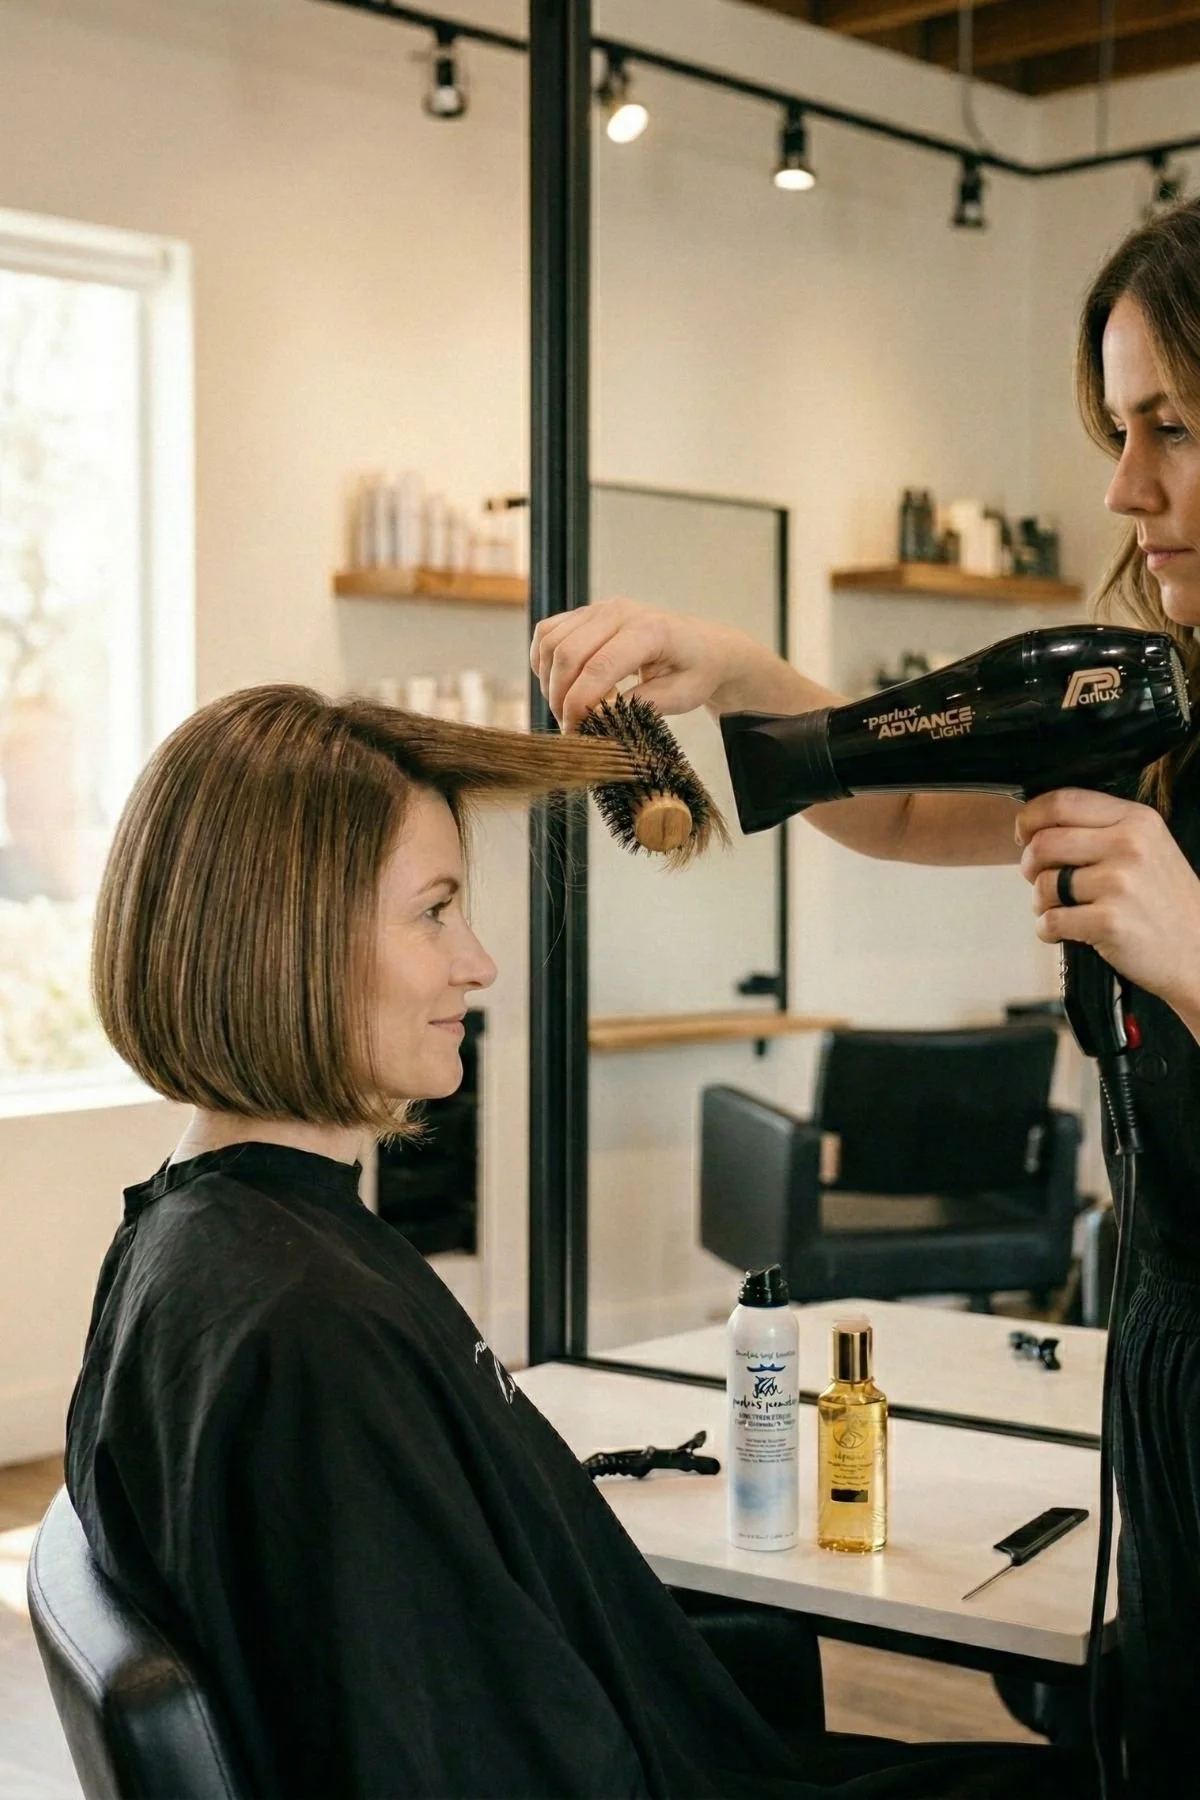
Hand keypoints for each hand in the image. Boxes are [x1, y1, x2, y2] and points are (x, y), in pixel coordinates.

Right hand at [529, 597, 758, 730]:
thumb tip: (599, 716)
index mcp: (649, 631)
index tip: (575, 731)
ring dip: (549, 681)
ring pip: (551, 642)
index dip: (579, 704)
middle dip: (560, 697)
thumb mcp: (680, 696)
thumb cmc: (696, 671)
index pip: (598, 667)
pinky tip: (557, 683)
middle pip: (567, 654)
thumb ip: (639, 705)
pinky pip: (548, 633)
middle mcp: (620, 612)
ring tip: (566, 707)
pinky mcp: (587, 613)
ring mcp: (600, 609)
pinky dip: (542, 661)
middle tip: (569, 726)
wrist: (705, 646)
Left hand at [1016, 787, 1199, 1013]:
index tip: (1023, 834)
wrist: (1198, 952)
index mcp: (1136, 819)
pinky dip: (1048, 929)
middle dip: (1030, 864)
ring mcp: (1119, 883)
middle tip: (1040, 878)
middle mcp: (1129, 845)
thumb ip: (1101, 828)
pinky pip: (1050, 920)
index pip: (1063, 801)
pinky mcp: (1108, 922)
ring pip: (1043, 883)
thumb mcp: (1148, 846)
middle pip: (1043, 842)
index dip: (1030, 817)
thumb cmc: (1167, 901)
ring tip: (1063, 908)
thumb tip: (1038, 824)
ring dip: (1042, 901)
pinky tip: (1065, 931)